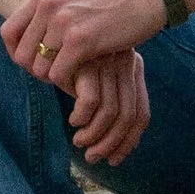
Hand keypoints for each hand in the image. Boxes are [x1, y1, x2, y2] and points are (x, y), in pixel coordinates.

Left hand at [0, 0, 164, 80]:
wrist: (145, 0)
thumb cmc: (110, 6)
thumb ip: (46, 15)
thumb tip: (20, 43)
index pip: (7, 33)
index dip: (17, 53)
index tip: (36, 62)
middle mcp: (49, 4)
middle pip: (21, 56)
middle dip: (38, 70)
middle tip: (61, 71)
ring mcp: (63, 21)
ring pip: (39, 69)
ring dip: (55, 79)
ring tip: (74, 73)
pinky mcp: (80, 40)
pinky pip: (57, 75)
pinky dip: (69, 84)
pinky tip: (83, 77)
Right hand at [66, 48, 149, 167]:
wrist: (53, 33)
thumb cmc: (76, 62)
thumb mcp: (100, 81)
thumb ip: (112, 103)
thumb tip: (125, 147)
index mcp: (135, 68)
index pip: (142, 114)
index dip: (129, 142)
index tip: (114, 160)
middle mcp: (127, 63)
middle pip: (128, 117)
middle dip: (110, 145)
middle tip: (92, 157)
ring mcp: (108, 62)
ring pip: (110, 113)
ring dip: (93, 136)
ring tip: (79, 142)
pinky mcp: (87, 61)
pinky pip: (90, 102)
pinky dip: (82, 118)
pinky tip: (73, 121)